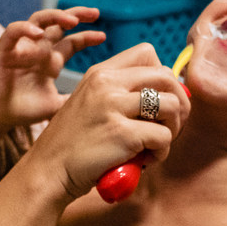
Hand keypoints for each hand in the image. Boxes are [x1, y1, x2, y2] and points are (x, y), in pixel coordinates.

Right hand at [0, 6, 105, 133]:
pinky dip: (26, 29)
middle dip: (77, 14)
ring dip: (55, 16)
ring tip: (71, 20)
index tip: (103, 37)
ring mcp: (21, 47)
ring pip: (38, 20)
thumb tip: (102, 106)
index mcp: (50, 60)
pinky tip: (39, 33)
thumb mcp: (57, 106)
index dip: (87, 36)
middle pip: (58, 23)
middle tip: (95, 13)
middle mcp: (37, 49)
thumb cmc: (22, 110)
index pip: (72, 41)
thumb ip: (75, 101)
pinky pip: (14, 31)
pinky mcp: (3, 49)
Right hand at [24, 42, 189, 200]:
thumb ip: (118, 93)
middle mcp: (107, 83)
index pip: (148, 53)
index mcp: (100, 73)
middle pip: (167, 76)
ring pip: (172, 104)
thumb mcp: (89, 103)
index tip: (159, 102)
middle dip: (179, 102)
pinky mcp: (122, 134)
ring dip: (173, 128)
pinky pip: (164, 136)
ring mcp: (114, 107)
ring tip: (156, 144)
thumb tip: (166, 95)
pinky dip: (162, 152)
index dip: (163, 78)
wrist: (47, 172)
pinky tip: (146, 160)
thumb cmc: (72, 144)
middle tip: (169, 125)